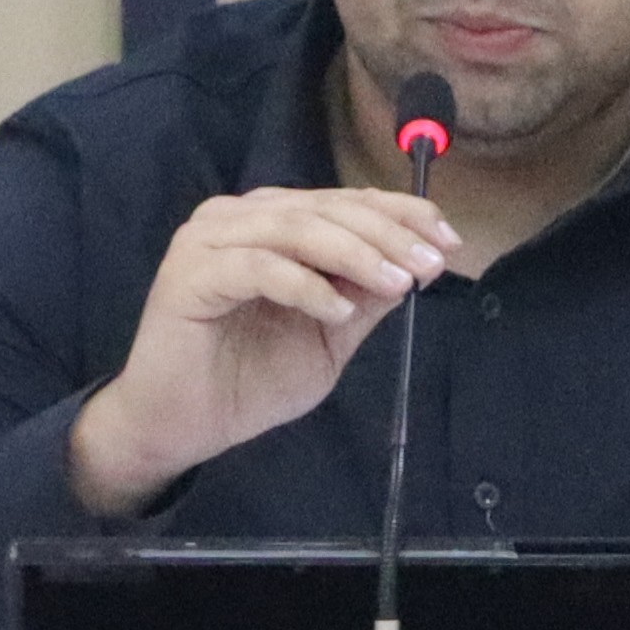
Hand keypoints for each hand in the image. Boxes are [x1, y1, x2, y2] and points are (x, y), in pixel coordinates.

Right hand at [67, 186, 461, 514]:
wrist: (180, 427)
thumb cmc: (248, 381)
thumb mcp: (328, 337)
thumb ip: (363, 298)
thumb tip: (417, 264)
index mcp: (272, 222)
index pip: (345, 202)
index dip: (401, 214)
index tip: (449, 242)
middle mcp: (238, 217)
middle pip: (325, 209)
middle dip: (387, 234)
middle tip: (429, 265)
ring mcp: (208, 240)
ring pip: (295, 229)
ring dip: (354, 254)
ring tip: (397, 284)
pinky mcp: (188, 273)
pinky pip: (258, 267)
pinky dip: (304, 286)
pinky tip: (336, 313)